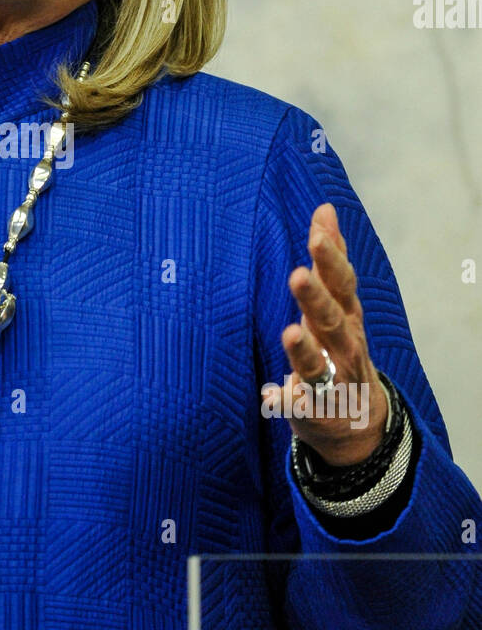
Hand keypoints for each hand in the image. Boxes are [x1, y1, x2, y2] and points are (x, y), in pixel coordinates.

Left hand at [260, 203, 387, 466]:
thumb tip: (324, 209)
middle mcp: (344, 346)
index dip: (332, 258)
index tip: (317, 230)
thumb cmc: (338, 346)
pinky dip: (285, 399)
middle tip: (298, 274)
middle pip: (332, 319)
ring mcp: (333, 380)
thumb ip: (331, 260)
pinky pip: (299, 405)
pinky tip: (271, 393)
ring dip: (304, 348)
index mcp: (347, 316)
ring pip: (318, 363)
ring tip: (289, 332)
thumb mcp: (339, 303)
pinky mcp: (316, 410)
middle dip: (317, 297)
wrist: (359, 419)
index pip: (341, 282)